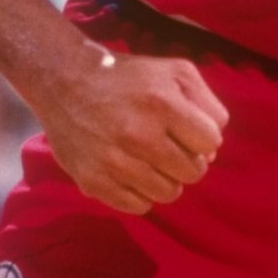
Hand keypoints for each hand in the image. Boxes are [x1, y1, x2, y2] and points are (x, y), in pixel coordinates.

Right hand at [39, 44, 228, 215]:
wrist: (63, 82)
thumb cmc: (127, 77)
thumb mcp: (174, 71)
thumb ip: (207, 102)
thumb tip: (213, 147)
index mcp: (162, 104)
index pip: (211, 143)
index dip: (203, 138)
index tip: (186, 130)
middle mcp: (139, 135)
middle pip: (193, 172)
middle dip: (187, 160)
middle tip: (168, 146)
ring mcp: (114, 162)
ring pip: (169, 194)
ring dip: (165, 179)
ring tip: (149, 159)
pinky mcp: (94, 181)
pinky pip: (139, 206)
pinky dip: (140, 194)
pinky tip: (130, 172)